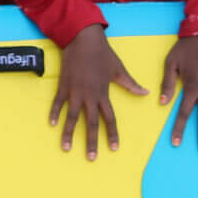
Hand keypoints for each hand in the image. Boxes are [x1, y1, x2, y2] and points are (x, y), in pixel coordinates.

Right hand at [51, 25, 144, 158]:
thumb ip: (131, 84)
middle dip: (92, 141)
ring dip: (69, 133)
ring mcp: (74, 91)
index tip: (114, 148)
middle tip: (91, 158)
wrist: (83, 39)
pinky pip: (58, 103)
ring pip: (72, 117)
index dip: (112, 134)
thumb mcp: (119, 69)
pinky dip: (54, 113)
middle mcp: (89, 96)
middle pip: (91, 123)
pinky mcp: (63, 85)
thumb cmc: (103, 54)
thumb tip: (146, 93)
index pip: (109, 118)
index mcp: (103, 93)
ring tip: (67, 148)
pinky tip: (52, 124)